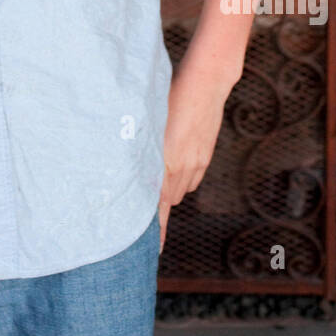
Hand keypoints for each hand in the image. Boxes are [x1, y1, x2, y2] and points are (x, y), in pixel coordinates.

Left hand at [157, 59, 232, 252]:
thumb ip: (142, 149)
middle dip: (154, 209)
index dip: (156, 234)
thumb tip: (129, 167)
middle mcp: (182, 168)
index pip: (157, 210)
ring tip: (156, 180)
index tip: (153, 253)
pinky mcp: (205, 155)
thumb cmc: (170, 96)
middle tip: (138, 215)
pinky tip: (173, 164)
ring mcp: (196, 162)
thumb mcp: (148, 122)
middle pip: (165, 201)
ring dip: (166, 190)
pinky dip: (181, 178)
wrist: (207, 82)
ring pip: (178, 189)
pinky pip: (191, 177)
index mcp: (163, 163)